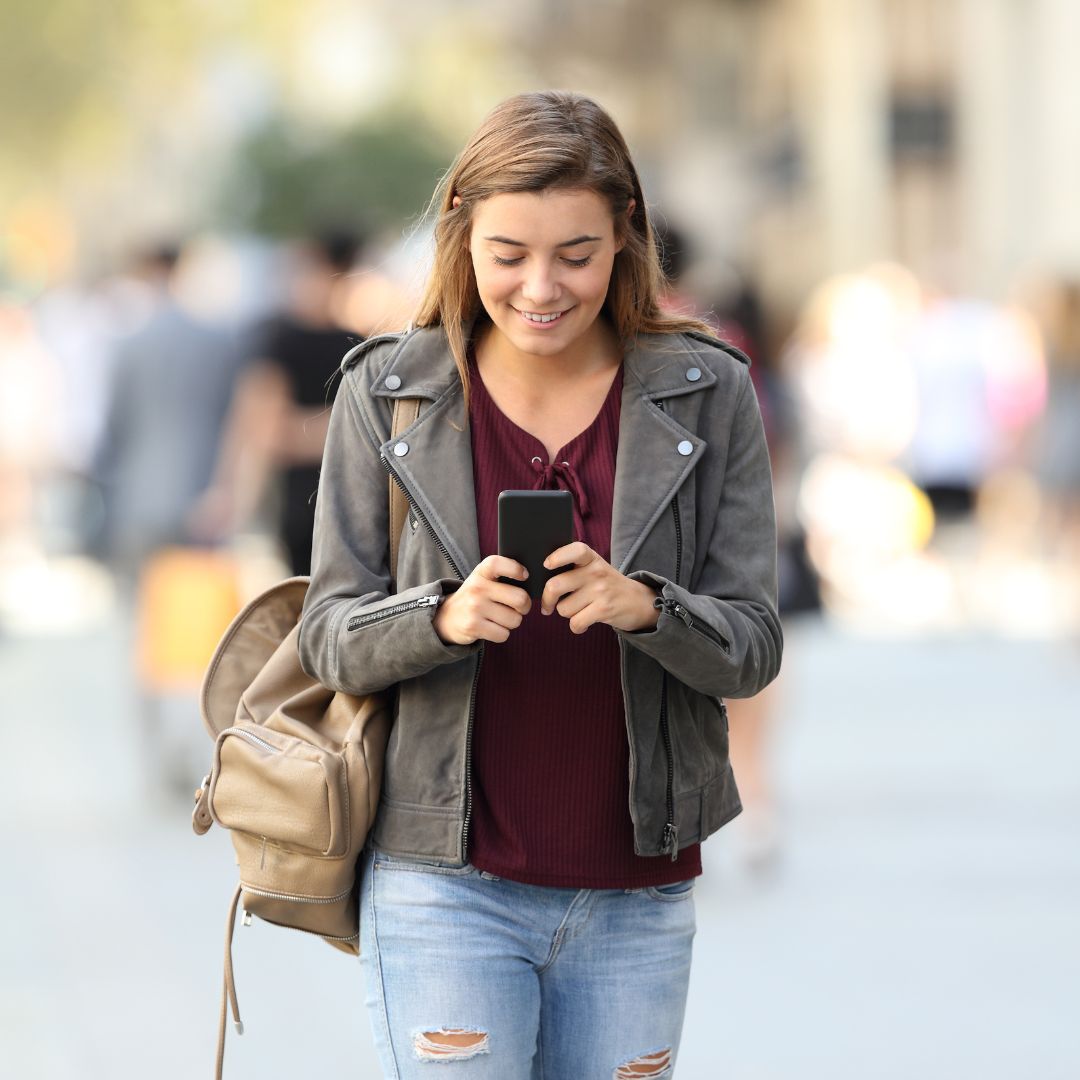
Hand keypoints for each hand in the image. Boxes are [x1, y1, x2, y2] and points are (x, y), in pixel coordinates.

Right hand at [433, 555, 531, 644]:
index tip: (524, 576)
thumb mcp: (482, 580)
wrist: (447, 617)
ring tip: (500, 618)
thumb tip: (530, 584)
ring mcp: (474, 608)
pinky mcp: (473, 626)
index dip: (515, 569)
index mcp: (481, 573)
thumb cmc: (475, 597)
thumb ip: (502, 577)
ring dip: (512, 622)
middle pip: (519, 599)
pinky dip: (502, 634)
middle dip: (525, 607)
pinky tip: (492, 628)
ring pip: (514, 620)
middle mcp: (477, 588)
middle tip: (519, 608)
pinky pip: (504, 634)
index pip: (498, 564)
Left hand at [539, 542, 659, 633]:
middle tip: (547, 606)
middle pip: (556, 585)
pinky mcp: (604, 610)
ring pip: (564, 608)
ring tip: (580, 610)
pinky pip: (575, 622)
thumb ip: (574, 568)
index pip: (575, 550)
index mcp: (592, 558)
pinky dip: (576, 627)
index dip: (558, 556)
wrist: (639, 601)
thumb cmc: (607, 585)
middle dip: (547, 600)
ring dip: (567, 613)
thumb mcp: (595, 568)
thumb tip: (543, 581)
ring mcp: (601, 591)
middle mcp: (596, 572)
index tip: (547, 565)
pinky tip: (583, 622)